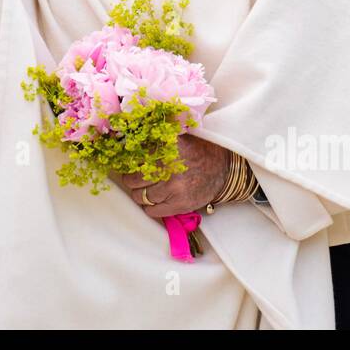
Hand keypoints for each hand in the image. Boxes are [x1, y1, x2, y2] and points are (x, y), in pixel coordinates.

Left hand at [114, 134, 232, 219]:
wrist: (223, 168)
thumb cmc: (196, 152)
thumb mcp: (175, 138)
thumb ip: (154, 139)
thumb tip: (126, 142)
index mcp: (164, 148)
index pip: (132, 161)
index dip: (129, 166)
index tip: (131, 167)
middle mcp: (167, 167)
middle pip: (132, 181)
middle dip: (132, 181)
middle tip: (138, 180)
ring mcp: (173, 188)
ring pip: (141, 197)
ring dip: (141, 195)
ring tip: (149, 190)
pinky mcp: (180, 204)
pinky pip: (152, 211)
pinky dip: (151, 207)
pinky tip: (157, 200)